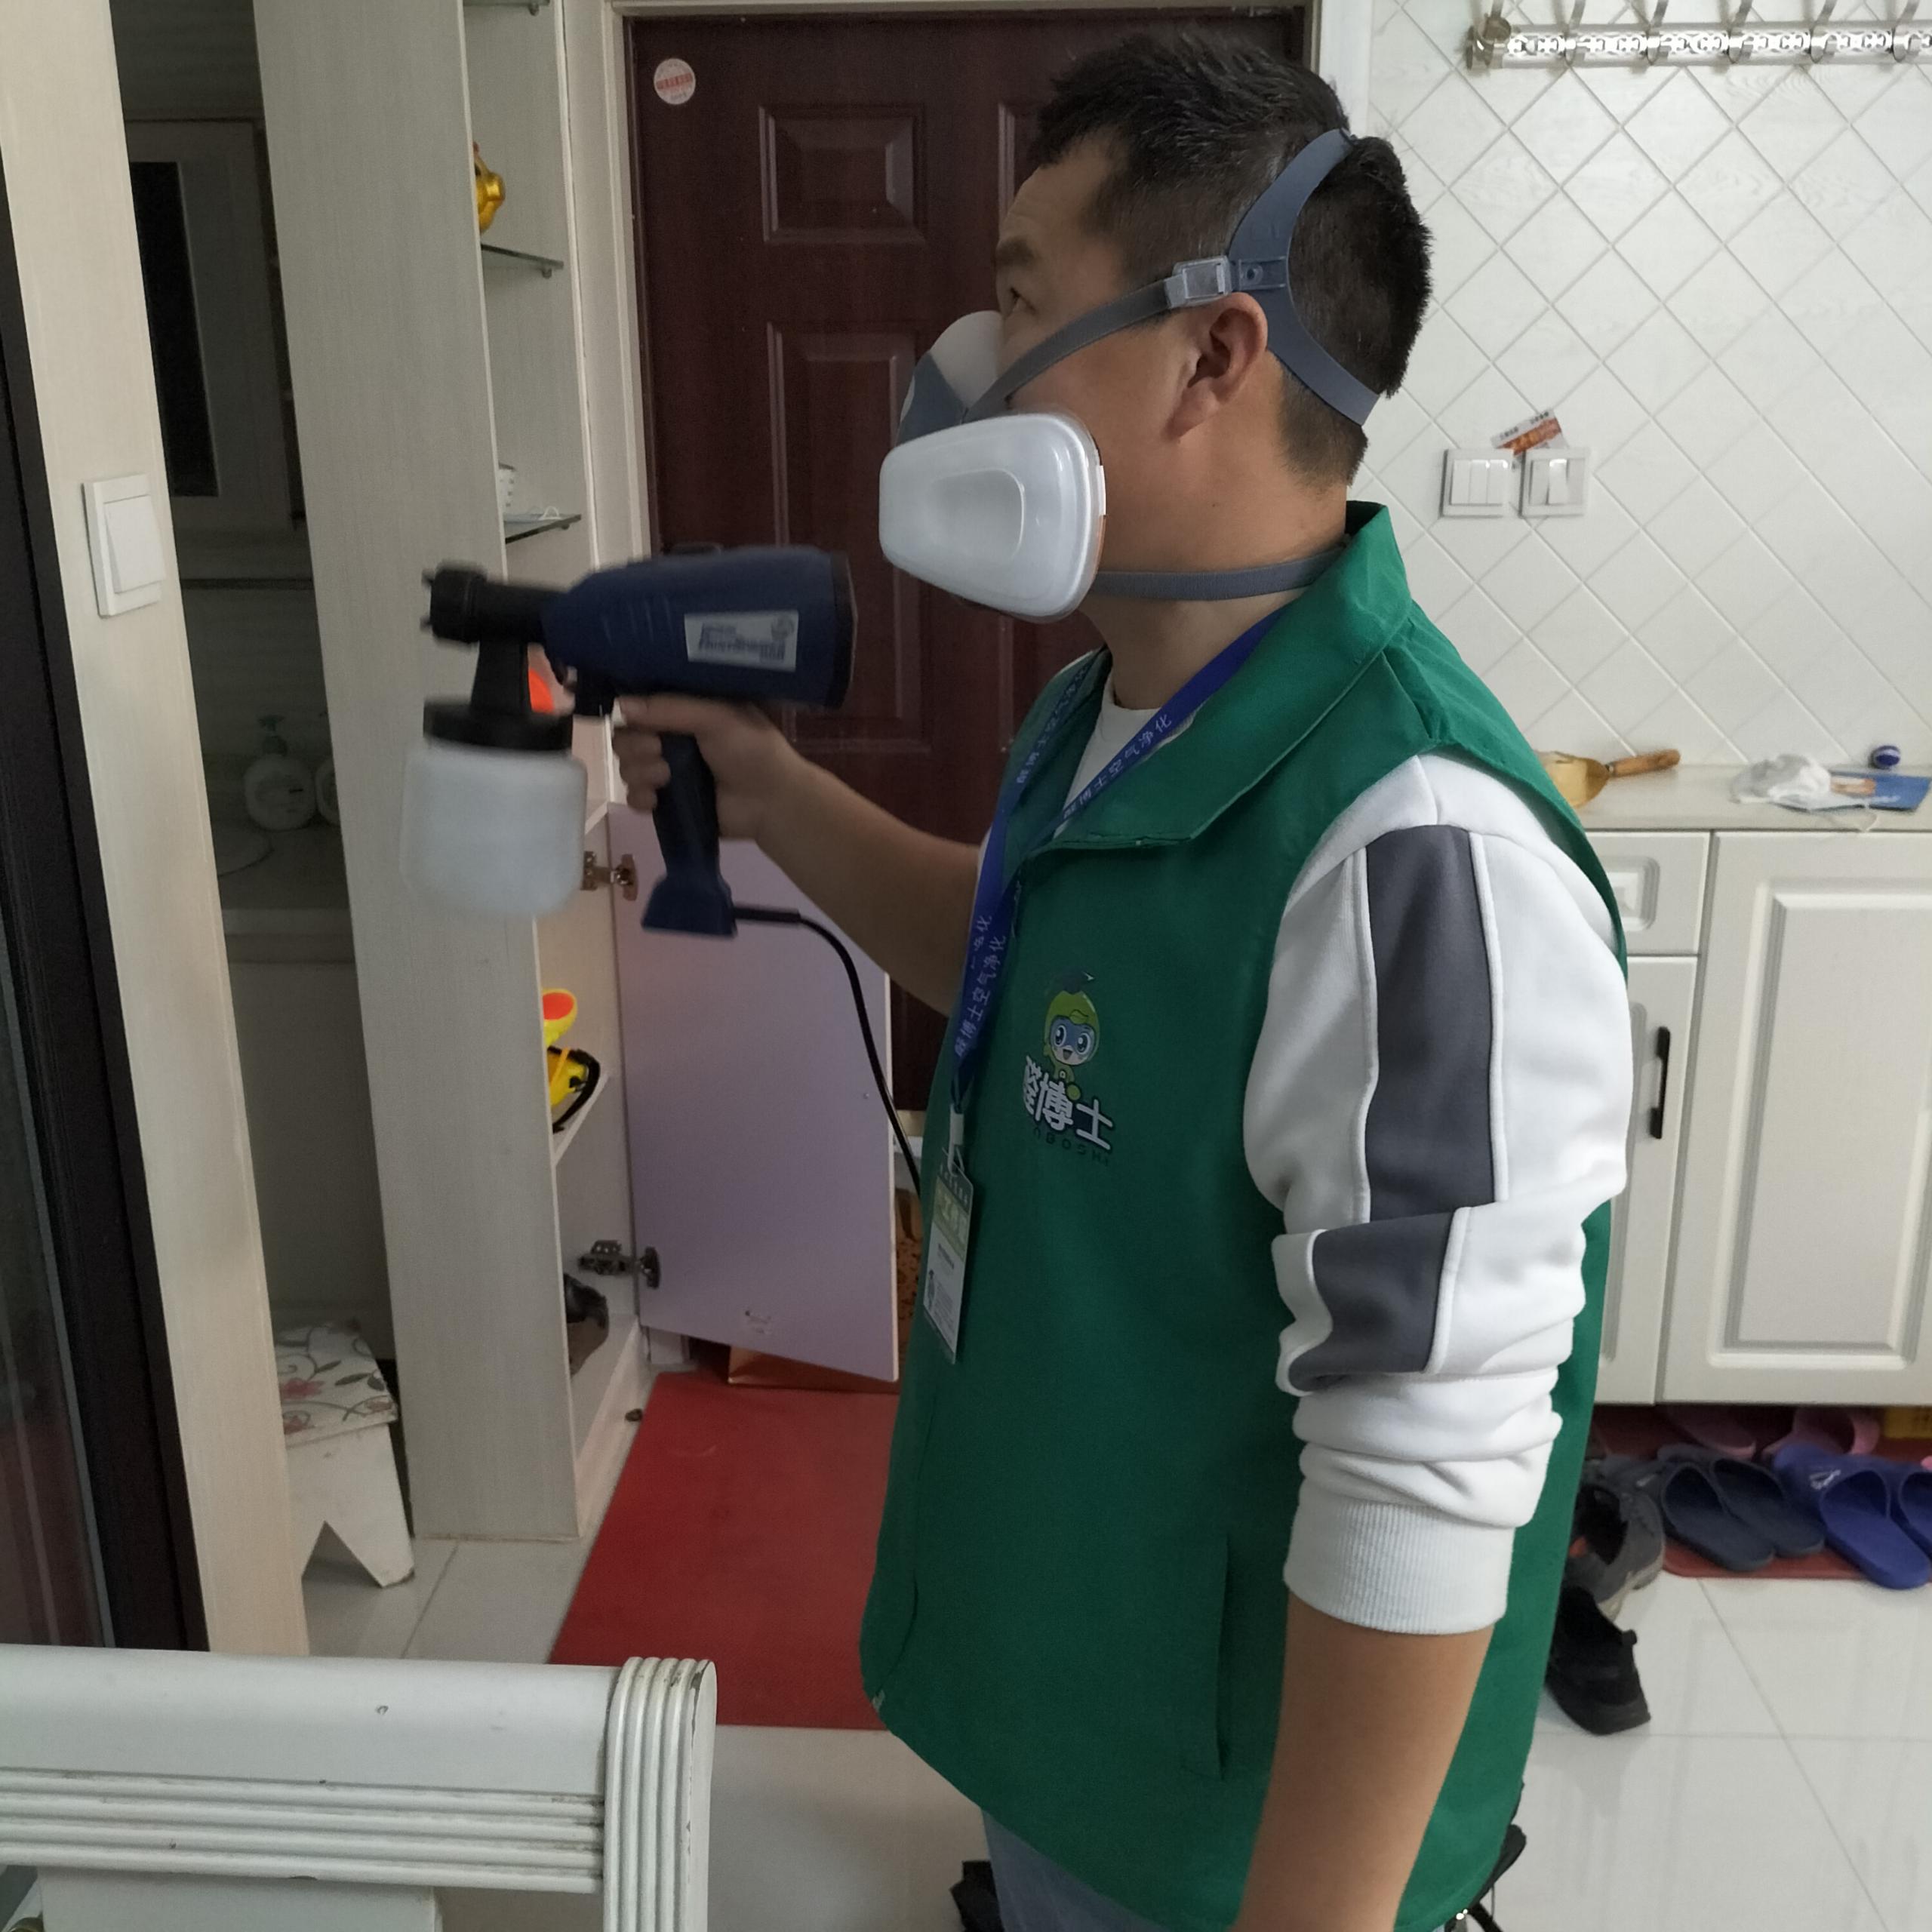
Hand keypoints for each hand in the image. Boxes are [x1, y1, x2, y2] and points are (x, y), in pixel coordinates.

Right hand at [613, 695, 802, 842]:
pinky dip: (639, 798)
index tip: (645, 725)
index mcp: (683, 713)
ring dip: (639, 772)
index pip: (639, 709)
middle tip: (658, 752)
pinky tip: (656, 800)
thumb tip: (620, 705)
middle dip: (635, 747)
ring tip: (665, 778)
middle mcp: (671, 740)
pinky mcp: (668, 803)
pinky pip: (634, 799)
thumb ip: (669, 709)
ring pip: (627, 768)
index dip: (633, 717)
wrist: (772, 800)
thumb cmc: (751, 749)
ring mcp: (667, 772)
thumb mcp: (715, 717)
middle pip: (626, 739)